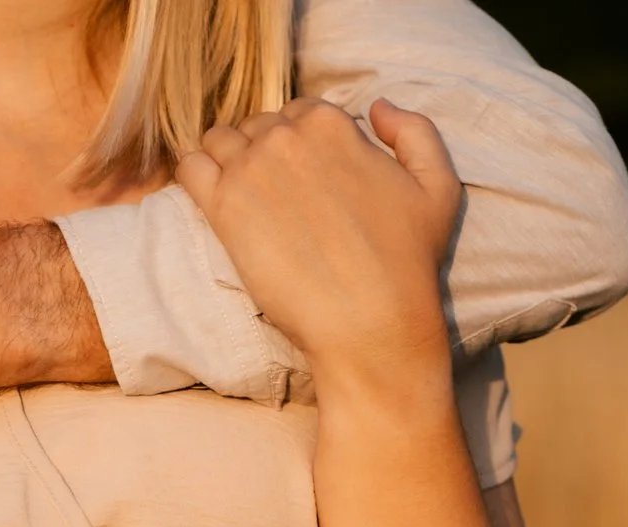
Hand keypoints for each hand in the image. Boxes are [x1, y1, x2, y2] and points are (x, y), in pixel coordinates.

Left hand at [176, 100, 461, 389]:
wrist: (369, 321)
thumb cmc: (408, 262)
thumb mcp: (438, 186)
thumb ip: (414, 131)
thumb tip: (377, 106)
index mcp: (332, 124)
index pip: (299, 113)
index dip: (302, 144)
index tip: (306, 179)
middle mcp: (286, 137)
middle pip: (258, 126)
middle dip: (264, 152)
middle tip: (276, 198)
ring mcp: (249, 169)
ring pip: (220, 141)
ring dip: (227, 160)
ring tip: (243, 198)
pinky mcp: (223, 208)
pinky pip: (189, 167)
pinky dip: (194, 173)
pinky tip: (212, 199)